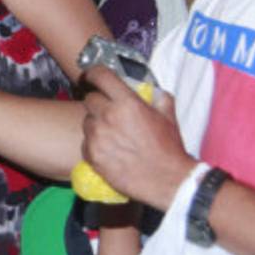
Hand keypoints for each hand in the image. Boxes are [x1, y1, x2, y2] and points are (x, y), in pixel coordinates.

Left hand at [81, 66, 195, 210]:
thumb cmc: (168, 149)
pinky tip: (108, 150)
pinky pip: (85, 142)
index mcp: (127, 103)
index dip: (93, 73)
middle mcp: (109, 116)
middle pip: (90, 99)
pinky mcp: (92, 154)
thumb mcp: (168, 117)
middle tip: (108, 112)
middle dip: (98, 103)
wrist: (167, 181)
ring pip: (86, 121)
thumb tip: (153, 91)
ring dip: (95, 124)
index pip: (100, 76)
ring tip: (112, 135)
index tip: (91, 76)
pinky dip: (93, 144)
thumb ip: (159, 99)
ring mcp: (98, 136)